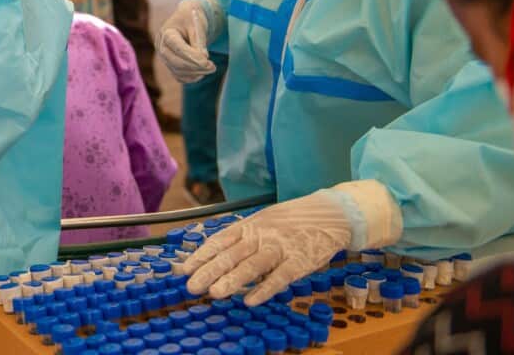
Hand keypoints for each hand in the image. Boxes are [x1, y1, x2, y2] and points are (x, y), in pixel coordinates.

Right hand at [158, 0, 223, 82]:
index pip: (177, 47)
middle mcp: (161, 46)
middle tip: (212, 67)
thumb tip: (203, 59)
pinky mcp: (170, 65)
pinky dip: (192, 77)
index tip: (206, 61)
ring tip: (210, 68)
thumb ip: (199, 41)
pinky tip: (202, 71)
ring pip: (178, 71)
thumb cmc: (191, 19)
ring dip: (196, 72)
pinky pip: (180, 77)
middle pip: (175, 62)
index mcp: (166, 32)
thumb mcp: (197, 25)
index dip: (191, 56)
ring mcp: (164, 57)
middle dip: (195, 67)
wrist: (186, 20)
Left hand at [182, 181, 401, 305]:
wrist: (330, 213)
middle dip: (209, 271)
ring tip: (215, 294)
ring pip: (252, 265)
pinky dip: (265, 289)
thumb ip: (240, 239)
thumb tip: (212, 256)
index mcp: (249, 226)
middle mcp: (260, 235)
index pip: (219, 241)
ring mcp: (280, 248)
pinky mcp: (300, 261)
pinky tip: (250, 300)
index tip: (183, 270)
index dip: (201, 256)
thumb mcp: (261, 222)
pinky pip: (280, 277)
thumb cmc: (290, 221)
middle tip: (192, 286)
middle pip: (231, 254)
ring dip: (232, 280)